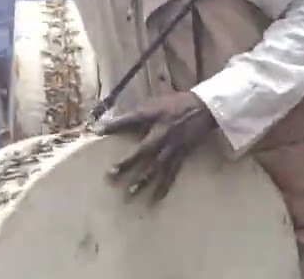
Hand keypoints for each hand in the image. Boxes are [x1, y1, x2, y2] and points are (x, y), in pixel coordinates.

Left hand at [99, 91, 217, 202]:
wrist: (205, 108)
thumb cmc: (176, 104)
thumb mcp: (154, 104)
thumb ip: (134, 114)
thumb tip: (111, 121)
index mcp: (155, 119)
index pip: (131, 121)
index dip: (115, 125)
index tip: (98, 132)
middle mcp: (162, 136)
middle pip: (142, 152)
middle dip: (127, 164)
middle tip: (110, 177)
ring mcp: (172, 147)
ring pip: (157, 166)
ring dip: (144, 180)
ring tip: (131, 194)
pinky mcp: (182, 155)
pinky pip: (172, 172)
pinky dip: (165, 185)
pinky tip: (157, 198)